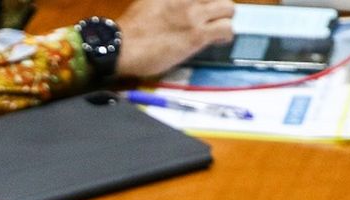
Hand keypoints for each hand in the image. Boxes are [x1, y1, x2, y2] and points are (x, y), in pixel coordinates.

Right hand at [115, 0, 234, 77]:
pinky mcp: (197, 35)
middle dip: (219, 6)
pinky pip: (226, 29)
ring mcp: (194, 15)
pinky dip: (226, 35)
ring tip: (219, 28)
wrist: (122, 46)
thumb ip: (165, 0)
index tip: (205, 5)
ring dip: (225, 19)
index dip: (206, 0)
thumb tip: (169, 2)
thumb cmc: (130, 29)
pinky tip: (219, 40)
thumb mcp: (148, 1)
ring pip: (228, 9)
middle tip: (214, 16)